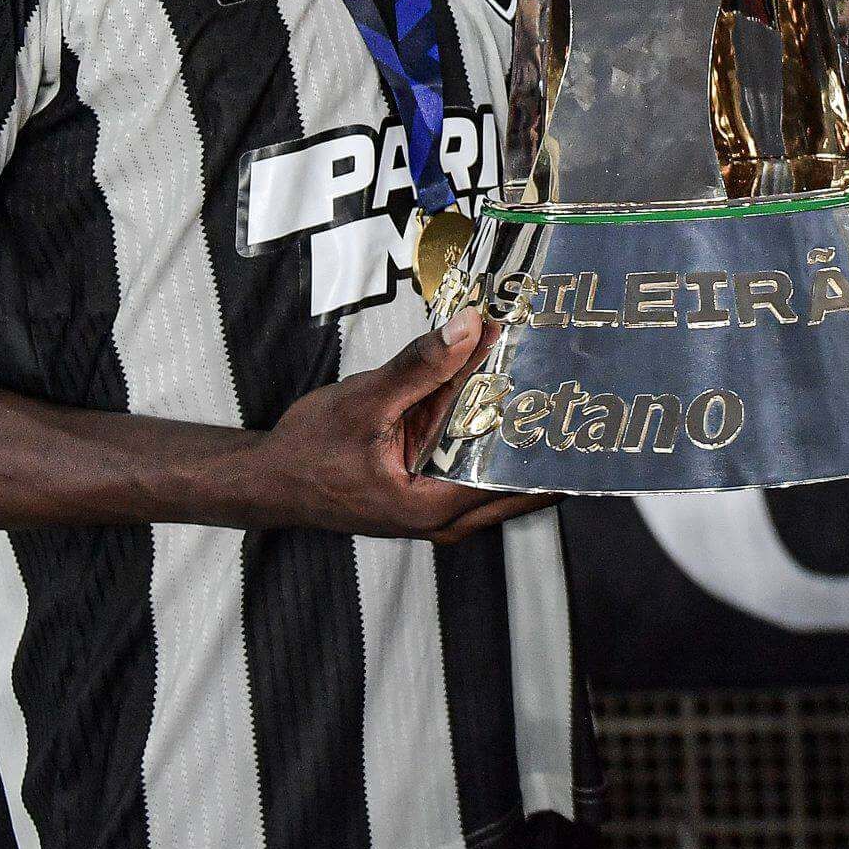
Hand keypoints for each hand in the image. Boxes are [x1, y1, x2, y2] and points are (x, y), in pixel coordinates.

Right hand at [248, 310, 547, 541]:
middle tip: (578, 391)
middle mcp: (443, 519)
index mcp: (432, 507)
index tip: (576, 406)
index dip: (544, 438)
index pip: (511, 476)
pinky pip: (474, 465)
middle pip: (515, 480)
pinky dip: (488, 434)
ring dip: (518, 434)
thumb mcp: (366, 400)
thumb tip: (471, 328)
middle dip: (544, 438)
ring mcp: (438, 509)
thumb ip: (421, 366)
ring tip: (550, 387)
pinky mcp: (430, 492)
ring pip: (497, 473)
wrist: (270, 479)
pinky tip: (500, 395)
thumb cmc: (308, 452)